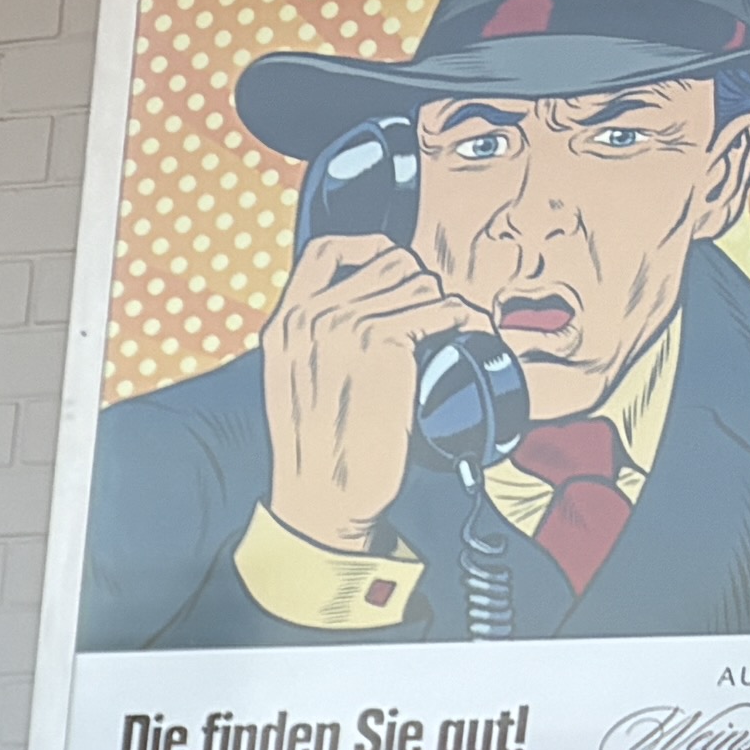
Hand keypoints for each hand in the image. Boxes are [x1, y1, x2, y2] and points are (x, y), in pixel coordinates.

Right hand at [254, 231, 481, 556]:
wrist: (324, 500)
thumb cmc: (321, 454)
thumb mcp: (299, 384)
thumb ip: (318, 338)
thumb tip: (373, 303)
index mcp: (283, 325)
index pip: (327, 250)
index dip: (369, 250)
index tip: (394, 271)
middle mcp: (309, 316)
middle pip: (389, 261)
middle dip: (419, 287)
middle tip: (431, 325)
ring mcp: (343, 325)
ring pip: (421, 283)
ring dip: (444, 308)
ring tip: (446, 341)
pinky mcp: (380, 341)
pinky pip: (443, 308)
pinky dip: (466, 322)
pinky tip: (465, 343)